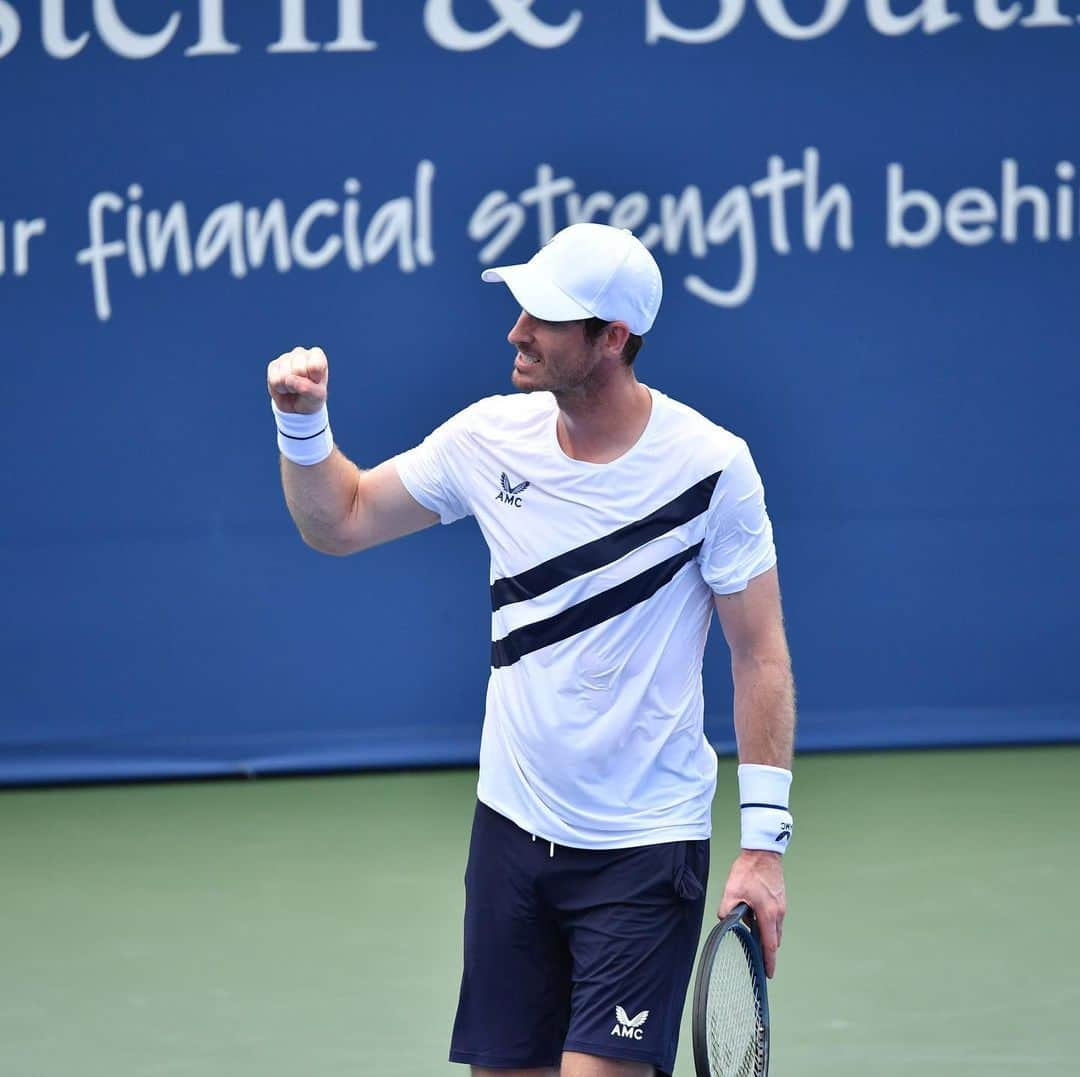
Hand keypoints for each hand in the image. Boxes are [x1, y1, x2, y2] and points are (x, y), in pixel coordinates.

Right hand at [267, 346, 328, 414]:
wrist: (297, 406)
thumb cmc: (312, 396)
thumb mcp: (317, 396)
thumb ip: (308, 388)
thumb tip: (289, 379)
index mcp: (316, 355)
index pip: (314, 366)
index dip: (314, 379)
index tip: (316, 382)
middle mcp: (300, 352)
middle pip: (299, 370)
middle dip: (301, 384)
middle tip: (303, 386)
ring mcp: (285, 357)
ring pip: (285, 375)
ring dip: (290, 388)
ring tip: (294, 387)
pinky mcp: (273, 366)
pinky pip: (275, 381)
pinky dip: (280, 389)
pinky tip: (285, 386)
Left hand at [717, 850, 785, 977]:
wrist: (763, 852)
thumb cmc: (749, 870)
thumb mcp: (731, 891)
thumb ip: (727, 910)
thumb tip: (725, 920)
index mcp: (767, 914)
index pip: (769, 945)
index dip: (769, 961)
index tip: (769, 973)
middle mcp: (778, 912)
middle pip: (774, 938)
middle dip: (765, 947)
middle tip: (756, 952)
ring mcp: (781, 905)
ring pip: (774, 927)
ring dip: (765, 931)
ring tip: (749, 923)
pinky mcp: (780, 898)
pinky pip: (775, 916)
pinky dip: (766, 920)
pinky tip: (754, 910)